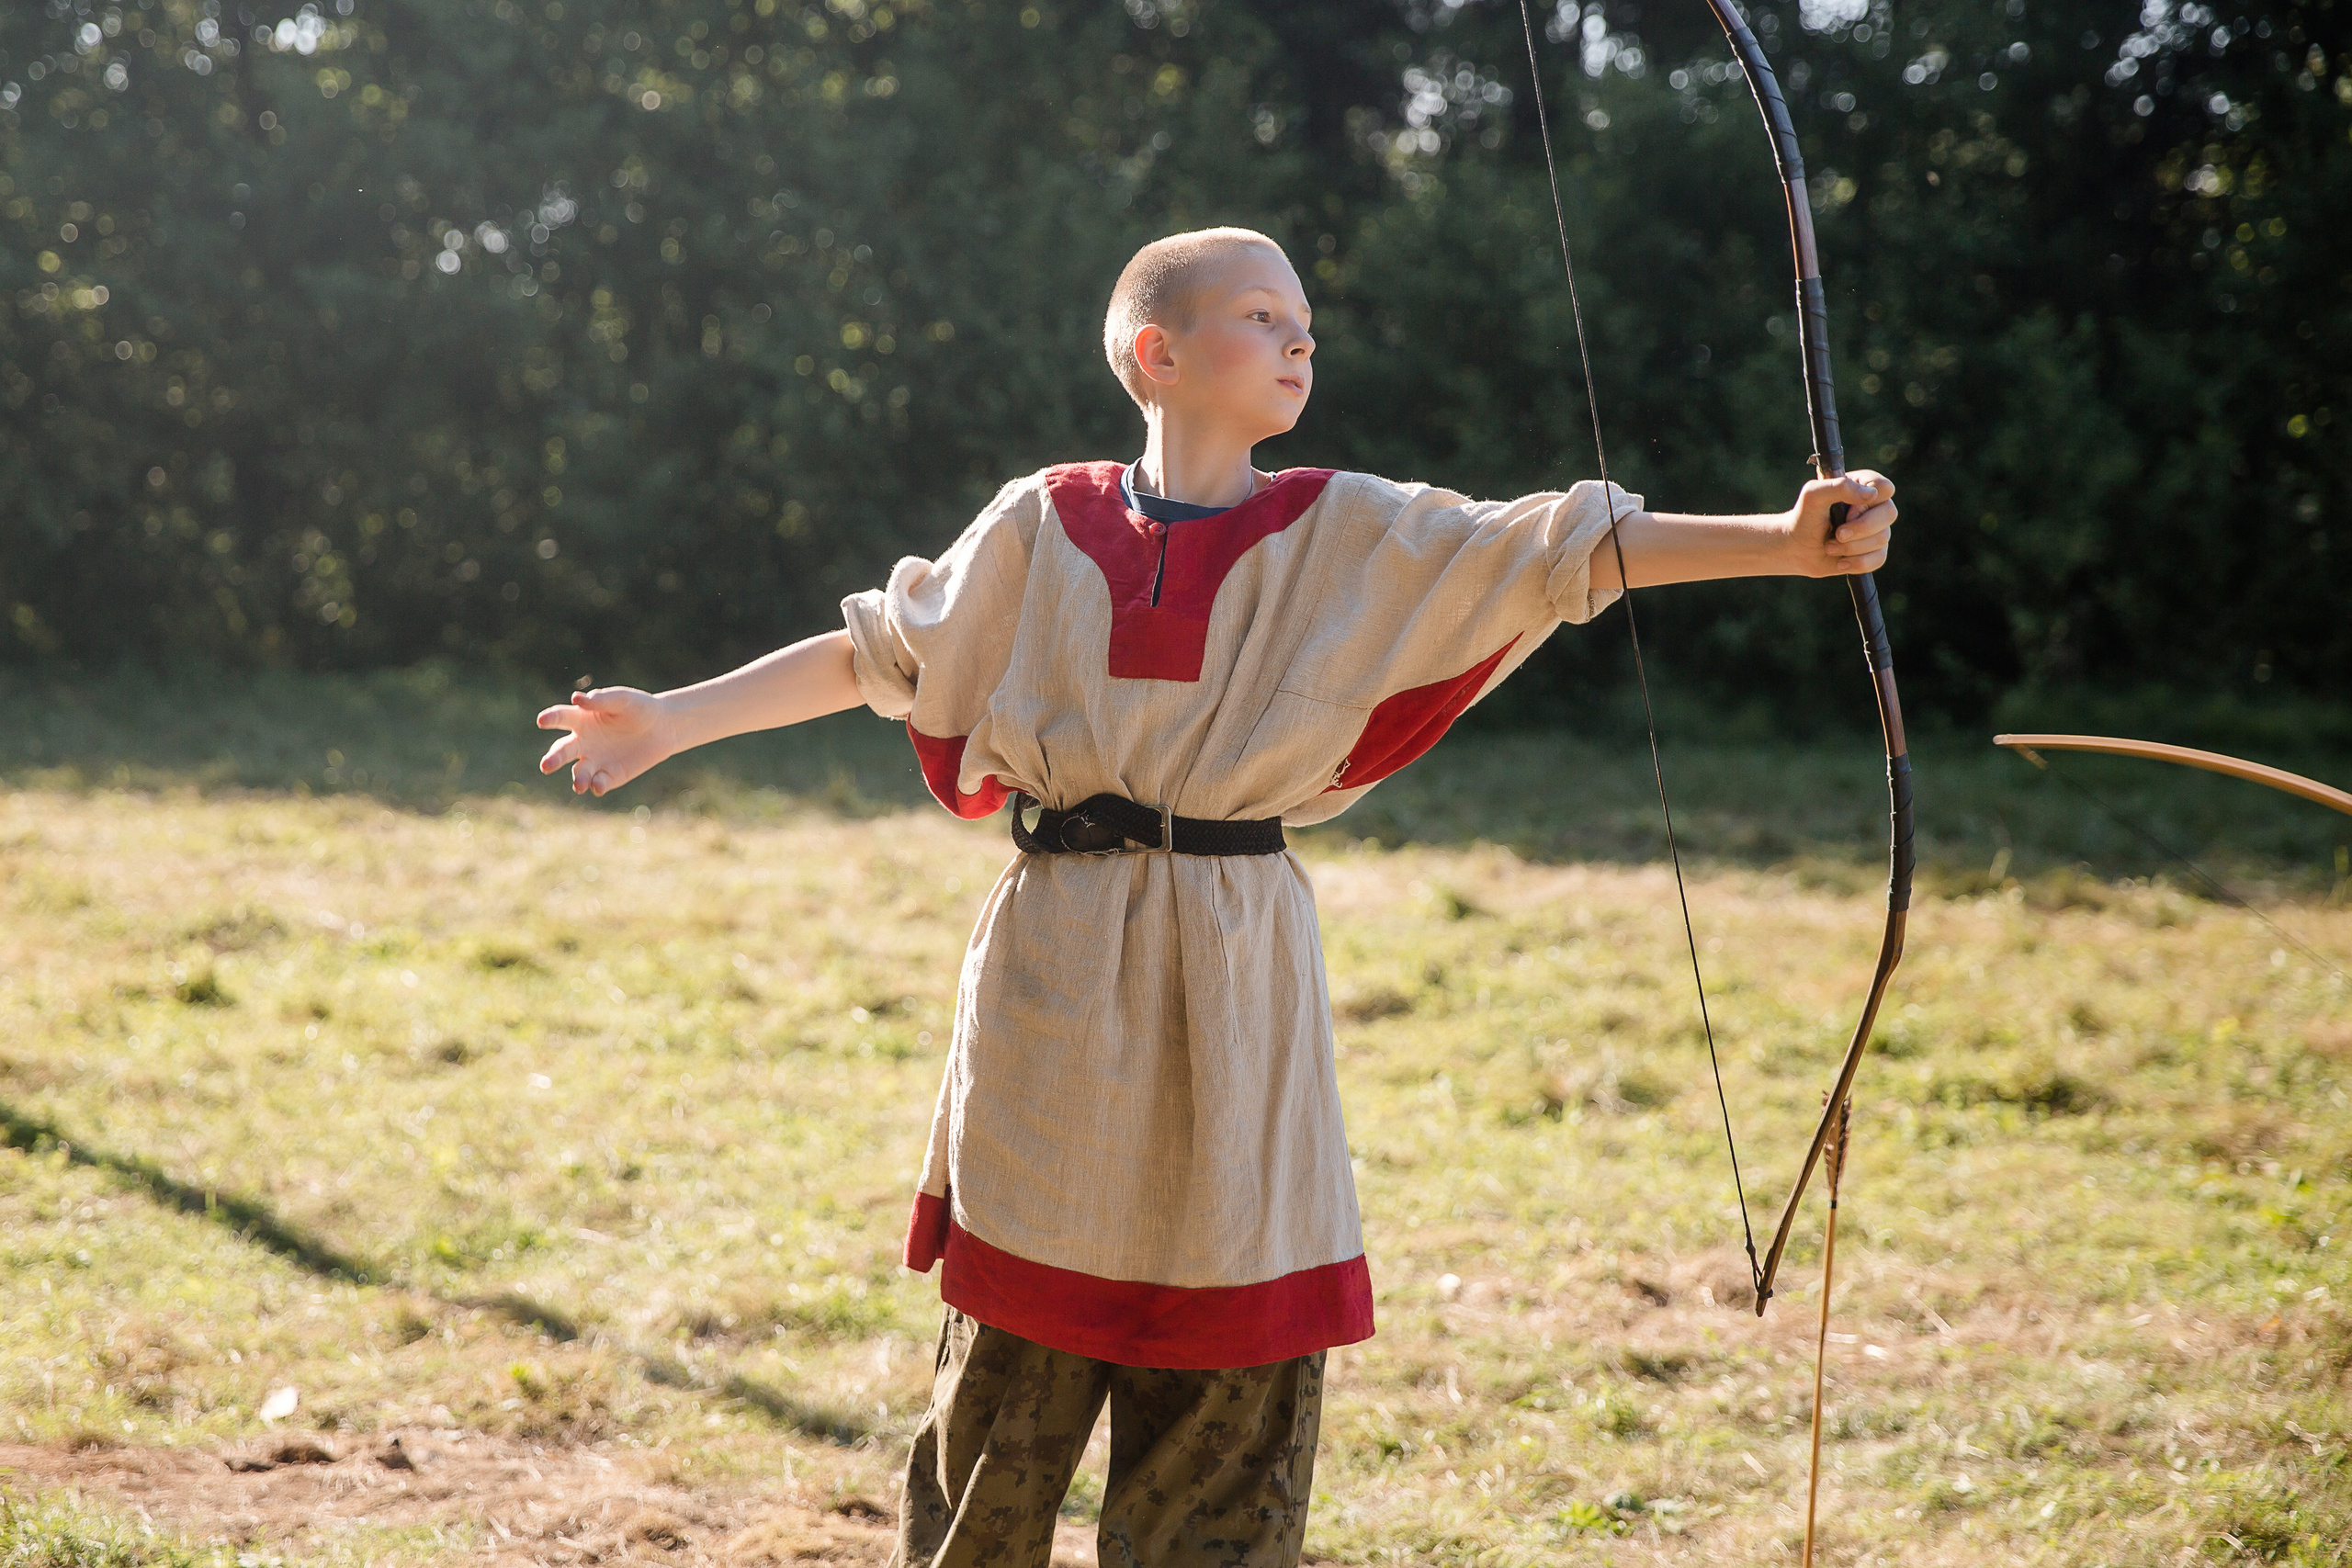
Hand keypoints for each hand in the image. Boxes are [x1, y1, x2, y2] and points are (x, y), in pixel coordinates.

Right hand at [536, 687, 671, 796]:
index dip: (550, 718)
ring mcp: (594, 761)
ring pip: (579, 772)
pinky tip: (599, 785)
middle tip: (546, 766)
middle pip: (562, 751)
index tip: (542, 720)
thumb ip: (601, 700)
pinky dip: (597, 785)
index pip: (560, 718)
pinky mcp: (609, 777)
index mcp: (581, 719)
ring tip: (579, 784)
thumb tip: (576, 699)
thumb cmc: (639, 708)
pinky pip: (599, 783)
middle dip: (553, 759)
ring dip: (578, 778)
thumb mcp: (623, 699)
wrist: (663, 728)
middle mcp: (582, 742)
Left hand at [1791, 470, 1896, 576]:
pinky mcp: (1874, 551)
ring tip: (1830, 546)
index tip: (1846, 511)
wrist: (1796, 548)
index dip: (1867, 502)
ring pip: (1882, 538)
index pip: (1884, 488)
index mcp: (1863, 486)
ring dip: (1850, 547)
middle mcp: (1874, 506)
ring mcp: (1877, 529)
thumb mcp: (1813, 495)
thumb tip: (1871, 495)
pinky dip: (1856, 562)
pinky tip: (1840, 562)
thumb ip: (1839, 487)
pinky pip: (1878, 559)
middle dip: (1860, 528)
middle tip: (1837, 534)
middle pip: (1889, 513)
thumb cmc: (1804, 517)